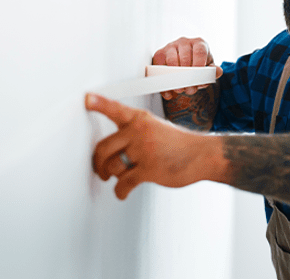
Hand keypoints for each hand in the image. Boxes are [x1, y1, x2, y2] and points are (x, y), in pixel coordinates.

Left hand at [87, 93, 212, 198]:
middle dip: (98, 162)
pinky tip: (122, 191)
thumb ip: (135, 133)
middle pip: (103, 147)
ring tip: (118, 178)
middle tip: (99, 169)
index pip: (115, 109)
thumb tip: (113, 149)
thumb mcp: (157, 128)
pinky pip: (124, 183)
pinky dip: (120, 191)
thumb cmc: (180, 144)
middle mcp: (140, 132)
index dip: (99, 103)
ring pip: (112, 166)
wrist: (203, 155)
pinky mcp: (149, 170)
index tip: (87, 98)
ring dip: (112, 176)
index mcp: (141, 120)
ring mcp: (144, 150)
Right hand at [151, 37, 222, 99]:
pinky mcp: (160, 53)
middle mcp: (184, 42)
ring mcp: (171, 46)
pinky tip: (169, 92)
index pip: (200, 51)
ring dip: (175, 78)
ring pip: (171, 61)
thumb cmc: (198, 64)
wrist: (186, 63)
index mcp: (199, 43)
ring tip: (180, 89)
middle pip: (185, 57)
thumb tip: (218, 71)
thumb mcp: (208, 67)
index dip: (199, 64)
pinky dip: (163, 82)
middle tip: (190, 88)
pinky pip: (159, 67)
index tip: (198, 76)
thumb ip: (213, 70)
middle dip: (187, 76)